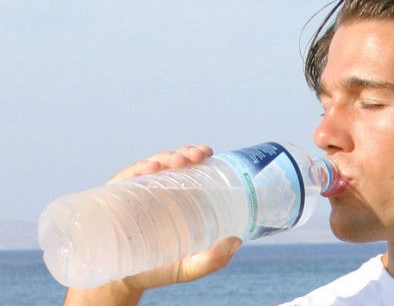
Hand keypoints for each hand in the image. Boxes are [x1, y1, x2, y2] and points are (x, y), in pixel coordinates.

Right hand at [64, 145, 242, 305]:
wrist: (121, 283)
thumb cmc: (157, 270)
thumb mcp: (190, 267)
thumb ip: (214, 259)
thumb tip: (236, 241)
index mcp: (177, 199)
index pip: (189, 169)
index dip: (198, 156)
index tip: (208, 153)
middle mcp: (157, 191)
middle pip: (172, 163)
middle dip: (186, 153)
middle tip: (196, 156)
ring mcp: (136, 192)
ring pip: (152, 166)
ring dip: (166, 157)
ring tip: (178, 160)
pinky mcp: (115, 198)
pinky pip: (126, 178)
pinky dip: (138, 169)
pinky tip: (150, 168)